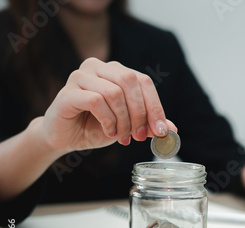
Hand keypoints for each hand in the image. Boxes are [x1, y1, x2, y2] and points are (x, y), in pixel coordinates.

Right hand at [36, 57, 175, 152]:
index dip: (155, 106)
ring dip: (123, 120)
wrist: (65, 137)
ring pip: (114, 92)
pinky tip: (108, 131)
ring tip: (122, 137)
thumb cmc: (96, 127)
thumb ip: (149, 125)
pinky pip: (96, 100)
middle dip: (140, 112)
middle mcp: (98, 67)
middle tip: (140, 136)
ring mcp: (81, 76)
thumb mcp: (129, 126)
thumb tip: (173, 130)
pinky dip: (107, 119)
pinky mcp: (68, 92)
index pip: (144, 81)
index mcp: (116, 71)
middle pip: (130, 81)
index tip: (162, 130)